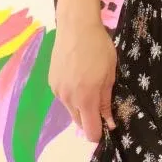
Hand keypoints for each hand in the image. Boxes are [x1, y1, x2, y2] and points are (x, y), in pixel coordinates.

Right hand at [49, 20, 117, 143]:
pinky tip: (78, 78)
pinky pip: (63, 97)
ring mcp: (57, 90)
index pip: (89, 130)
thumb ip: (106, 100)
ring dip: (80, 106)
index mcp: (86, 98)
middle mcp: (68, 99)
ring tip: (89, 86)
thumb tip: (108, 121)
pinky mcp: (51, 81)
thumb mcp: (109, 74)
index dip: (98, 133)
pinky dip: (72, 95)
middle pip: (79, 122)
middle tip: (101, 105)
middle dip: (90, 119)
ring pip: (70, 109)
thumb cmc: (99, 48)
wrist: (76, 27)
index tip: (106, 127)